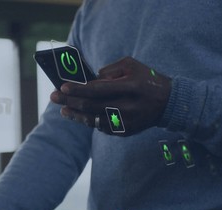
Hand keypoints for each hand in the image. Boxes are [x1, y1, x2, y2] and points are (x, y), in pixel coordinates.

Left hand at [50, 56, 170, 135]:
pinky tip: (77, 115)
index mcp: (130, 87)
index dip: (78, 89)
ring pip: (93, 120)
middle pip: (91, 106)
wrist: (168, 103)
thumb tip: (89, 80)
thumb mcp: (131, 66)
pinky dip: (88, 121)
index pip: (97, 89)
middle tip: (53, 97)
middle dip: (69, 101)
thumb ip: (109, 71)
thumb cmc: (146, 79)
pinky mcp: (125, 131)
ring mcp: (126, 121)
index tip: (62, 87)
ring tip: (62, 110)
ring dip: (75, 115)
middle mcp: (128, 106)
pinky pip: (101, 127)